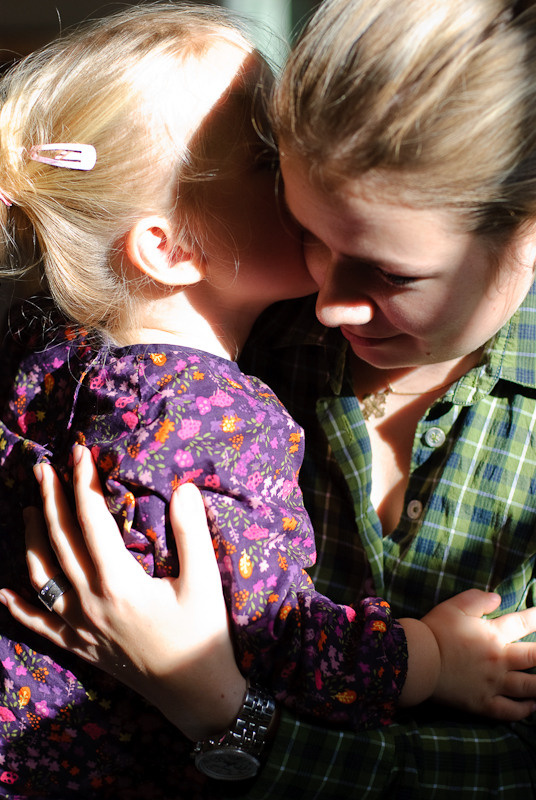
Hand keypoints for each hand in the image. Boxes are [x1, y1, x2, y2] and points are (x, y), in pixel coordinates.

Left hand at [0, 445, 245, 740]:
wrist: (194, 695)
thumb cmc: (202, 635)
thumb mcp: (205, 581)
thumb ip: (192, 533)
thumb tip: (184, 488)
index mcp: (119, 581)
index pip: (92, 519)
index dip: (84, 483)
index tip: (81, 453)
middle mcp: (90, 601)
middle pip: (60, 540)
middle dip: (50, 500)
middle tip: (44, 468)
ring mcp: (79, 625)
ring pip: (41, 575)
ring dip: (31, 539)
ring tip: (27, 510)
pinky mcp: (79, 646)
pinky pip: (39, 624)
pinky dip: (18, 608)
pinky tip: (4, 594)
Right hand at [401, 589, 535, 719]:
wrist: (417, 660)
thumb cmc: (435, 631)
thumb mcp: (455, 606)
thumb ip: (478, 599)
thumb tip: (497, 597)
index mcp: (493, 635)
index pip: (524, 623)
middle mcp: (499, 660)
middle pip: (534, 657)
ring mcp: (493, 684)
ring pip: (528, 687)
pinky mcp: (483, 703)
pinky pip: (510, 711)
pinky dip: (524, 710)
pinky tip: (532, 706)